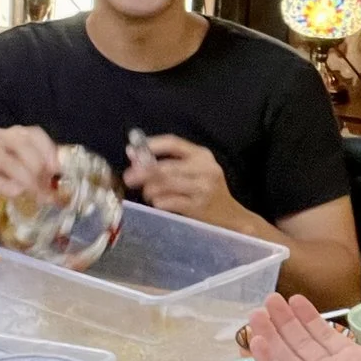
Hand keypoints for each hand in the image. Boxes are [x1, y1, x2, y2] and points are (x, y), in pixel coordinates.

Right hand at [0, 126, 59, 211]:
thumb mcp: (14, 164)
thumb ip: (34, 167)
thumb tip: (60, 181)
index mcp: (11, 134)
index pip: (36, 134)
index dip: (50, 151)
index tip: (58, 170)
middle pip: (28, 150)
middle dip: (41, 172)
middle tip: (47, 189)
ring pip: (16, 166)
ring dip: (30, 184)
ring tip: (37, 197)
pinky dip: (12, 189)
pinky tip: (16, 194)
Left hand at [125, 135, 246, 229]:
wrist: (232, 217)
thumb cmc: (207, 190)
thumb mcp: (195, 170)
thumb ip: (168, 161)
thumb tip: (132, 153)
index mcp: (203, 155)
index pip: (173, 143)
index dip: (151, 145)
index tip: (133, 151)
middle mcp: (205, 170)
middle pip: (166, 166)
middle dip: (143, 172)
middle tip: (129, 178)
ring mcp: (202, 189)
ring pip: (165, 185)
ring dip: (149, 189)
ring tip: (148, 193)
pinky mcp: (198, 208)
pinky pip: (168, 202)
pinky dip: (157, 202)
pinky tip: (158, 203)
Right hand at [248, 294, 360, 360]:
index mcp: (352, 360)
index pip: (323, 334)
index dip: (307, 317)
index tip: (293, 299)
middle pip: (300, 343)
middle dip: (284, 322)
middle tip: (268, 301)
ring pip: (287, 359)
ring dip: (271, 337)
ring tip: (255, 315)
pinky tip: (256, 342)